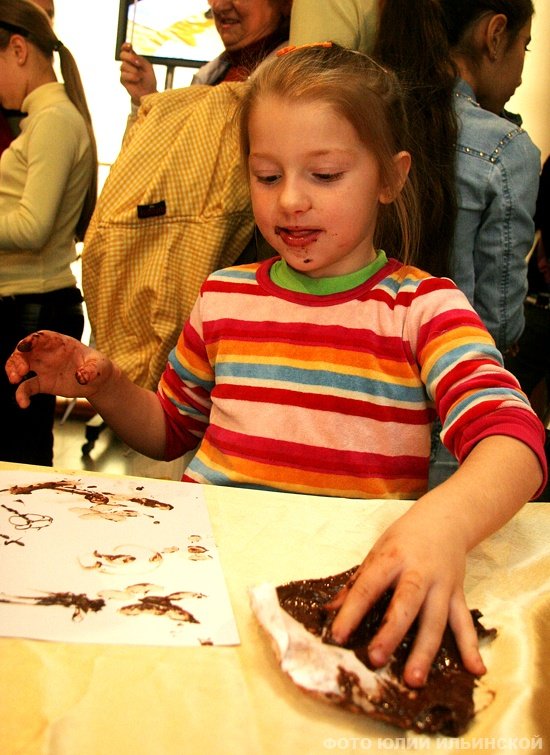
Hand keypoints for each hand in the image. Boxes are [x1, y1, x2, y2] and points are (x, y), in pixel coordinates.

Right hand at [5, 330, 115, 407]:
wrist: (98, 381)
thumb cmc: (98, 366)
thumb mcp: (100, 366)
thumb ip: (91, 370)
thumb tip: (81, 377)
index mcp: (60, 343)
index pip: (42, 337)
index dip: (31, 340)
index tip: (24, 346)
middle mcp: (47, 354)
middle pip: (25, 351)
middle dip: (17, 358)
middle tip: (19, 371)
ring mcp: (43, 368)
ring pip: (20, 366)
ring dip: (12, 371)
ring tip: (14, 380)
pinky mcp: (43, 383)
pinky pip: (28, 387)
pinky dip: (22, 394)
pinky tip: (23, 404)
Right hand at [119, 43, 157, 105]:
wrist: (148, 92)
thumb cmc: (149, 79)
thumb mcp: (147, 66)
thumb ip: (140, 59)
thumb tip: (131, 54)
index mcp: (133, 59)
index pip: (125, 49)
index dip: (125, 46)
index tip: (130, 46)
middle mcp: (127, 64)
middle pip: (122, 55)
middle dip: (130, 58)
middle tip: (138, 63)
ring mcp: (124, 72)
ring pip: (123, 65)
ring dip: (134, 70)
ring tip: (140, 76)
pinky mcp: (122, 80)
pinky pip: (124, 75)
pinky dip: (132, 77)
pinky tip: (137, 79)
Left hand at [328, 502, 485, 687]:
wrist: (446, 519)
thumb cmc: (404, 539)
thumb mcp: (376, 552)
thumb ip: (356, 583)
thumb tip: (330, 611)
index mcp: (392, 558)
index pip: (369, 586)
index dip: (352, 610)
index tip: (337, 635)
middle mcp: (419, 572)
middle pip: (406, 604)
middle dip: (391, 632)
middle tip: (376, 659)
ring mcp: (442, 585)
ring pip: (435, 620)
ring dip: (425, 651)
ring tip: (414, 680)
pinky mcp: (458, 595)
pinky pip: (464, 623)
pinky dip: (471, 647)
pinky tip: (476, 670)